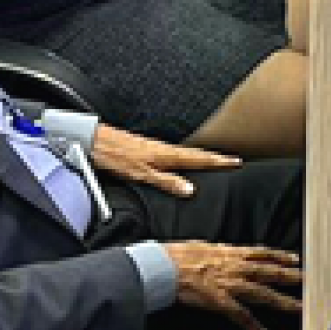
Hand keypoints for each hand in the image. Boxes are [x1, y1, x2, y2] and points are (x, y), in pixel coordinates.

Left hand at [89, 125, 238, 197]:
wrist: (95, 140)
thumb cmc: (115, 156)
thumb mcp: (141, 173)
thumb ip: (166, 181)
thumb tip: (190, 189)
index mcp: (167, 154)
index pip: (200, 158)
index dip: (218, 161)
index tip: (235, 162)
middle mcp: (164, 149)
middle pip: (196, 153)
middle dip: (215, 157)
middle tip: (232, 160)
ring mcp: (156, 148)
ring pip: (185, 153)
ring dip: (201, 157)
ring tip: (214, 161)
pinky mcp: (147, 149)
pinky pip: (174, 154)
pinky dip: (186, 157)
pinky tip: (183, 162)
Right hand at [166, 241, 302, 329]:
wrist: (162, 266)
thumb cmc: (178, 256)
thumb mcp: (205, 247)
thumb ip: (221, 252)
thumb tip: (228, 252)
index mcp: (231, 253)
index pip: (263, 253)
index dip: (281, 256)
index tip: (297, 258)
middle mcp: (235, 267)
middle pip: (270, 272)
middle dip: (292, 276)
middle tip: (311, 281)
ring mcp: (229, 284)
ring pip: (262, 293)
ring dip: (282, 301)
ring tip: (298, 307)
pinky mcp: (219, 300)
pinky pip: (239, 314)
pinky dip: (251, 325)